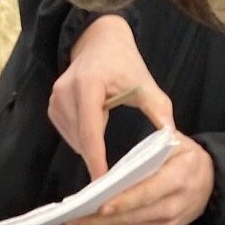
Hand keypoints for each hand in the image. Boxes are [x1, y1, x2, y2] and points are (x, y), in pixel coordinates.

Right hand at [48, 14, 173, 180]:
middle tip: (113, 179)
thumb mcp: (144, 82)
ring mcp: (56, 100)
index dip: (96, 159)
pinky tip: (96, 134)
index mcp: (88, 84)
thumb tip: (172, 139)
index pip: (90, 131)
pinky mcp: (53, 106)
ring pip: (74, 140)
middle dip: (96, 160)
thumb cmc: (123, 62)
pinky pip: (69, 135)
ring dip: (91, 150)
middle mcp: (66, 92)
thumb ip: (159, 110)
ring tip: (107, 150)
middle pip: (82, 139)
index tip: (104, 183)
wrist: (99, 41)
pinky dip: (83, 141)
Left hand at [67, 138, 215, 224]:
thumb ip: (151, 150)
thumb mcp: (176, 143)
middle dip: (98, 222)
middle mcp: (172, 207)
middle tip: (70, 220)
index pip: (146, 193)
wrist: (211, 184)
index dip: (122, 203)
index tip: (99, 207)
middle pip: (131, 218)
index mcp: (177, 179)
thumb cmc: (187, 158)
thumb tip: (120, 163)